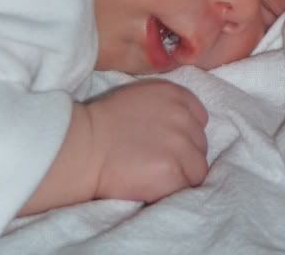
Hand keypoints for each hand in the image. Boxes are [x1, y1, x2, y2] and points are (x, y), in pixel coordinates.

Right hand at [88, 80, 208, 202]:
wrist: (84, 146)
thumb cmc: (103, 121)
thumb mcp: (141, 96)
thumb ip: (166, 106)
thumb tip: (180, 126)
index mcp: (175, 94)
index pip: (200, 118)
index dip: (187, 134)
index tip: (171, 144)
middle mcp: (183, 116)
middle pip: (200, 144)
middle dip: (185, 155)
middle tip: (159, 162)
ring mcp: (180, 144)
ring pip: (198, 168)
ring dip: (182, 175)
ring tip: (156, 176)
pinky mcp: (173, 171)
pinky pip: (187, 187)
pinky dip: (173, 189)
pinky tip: (154, 185)